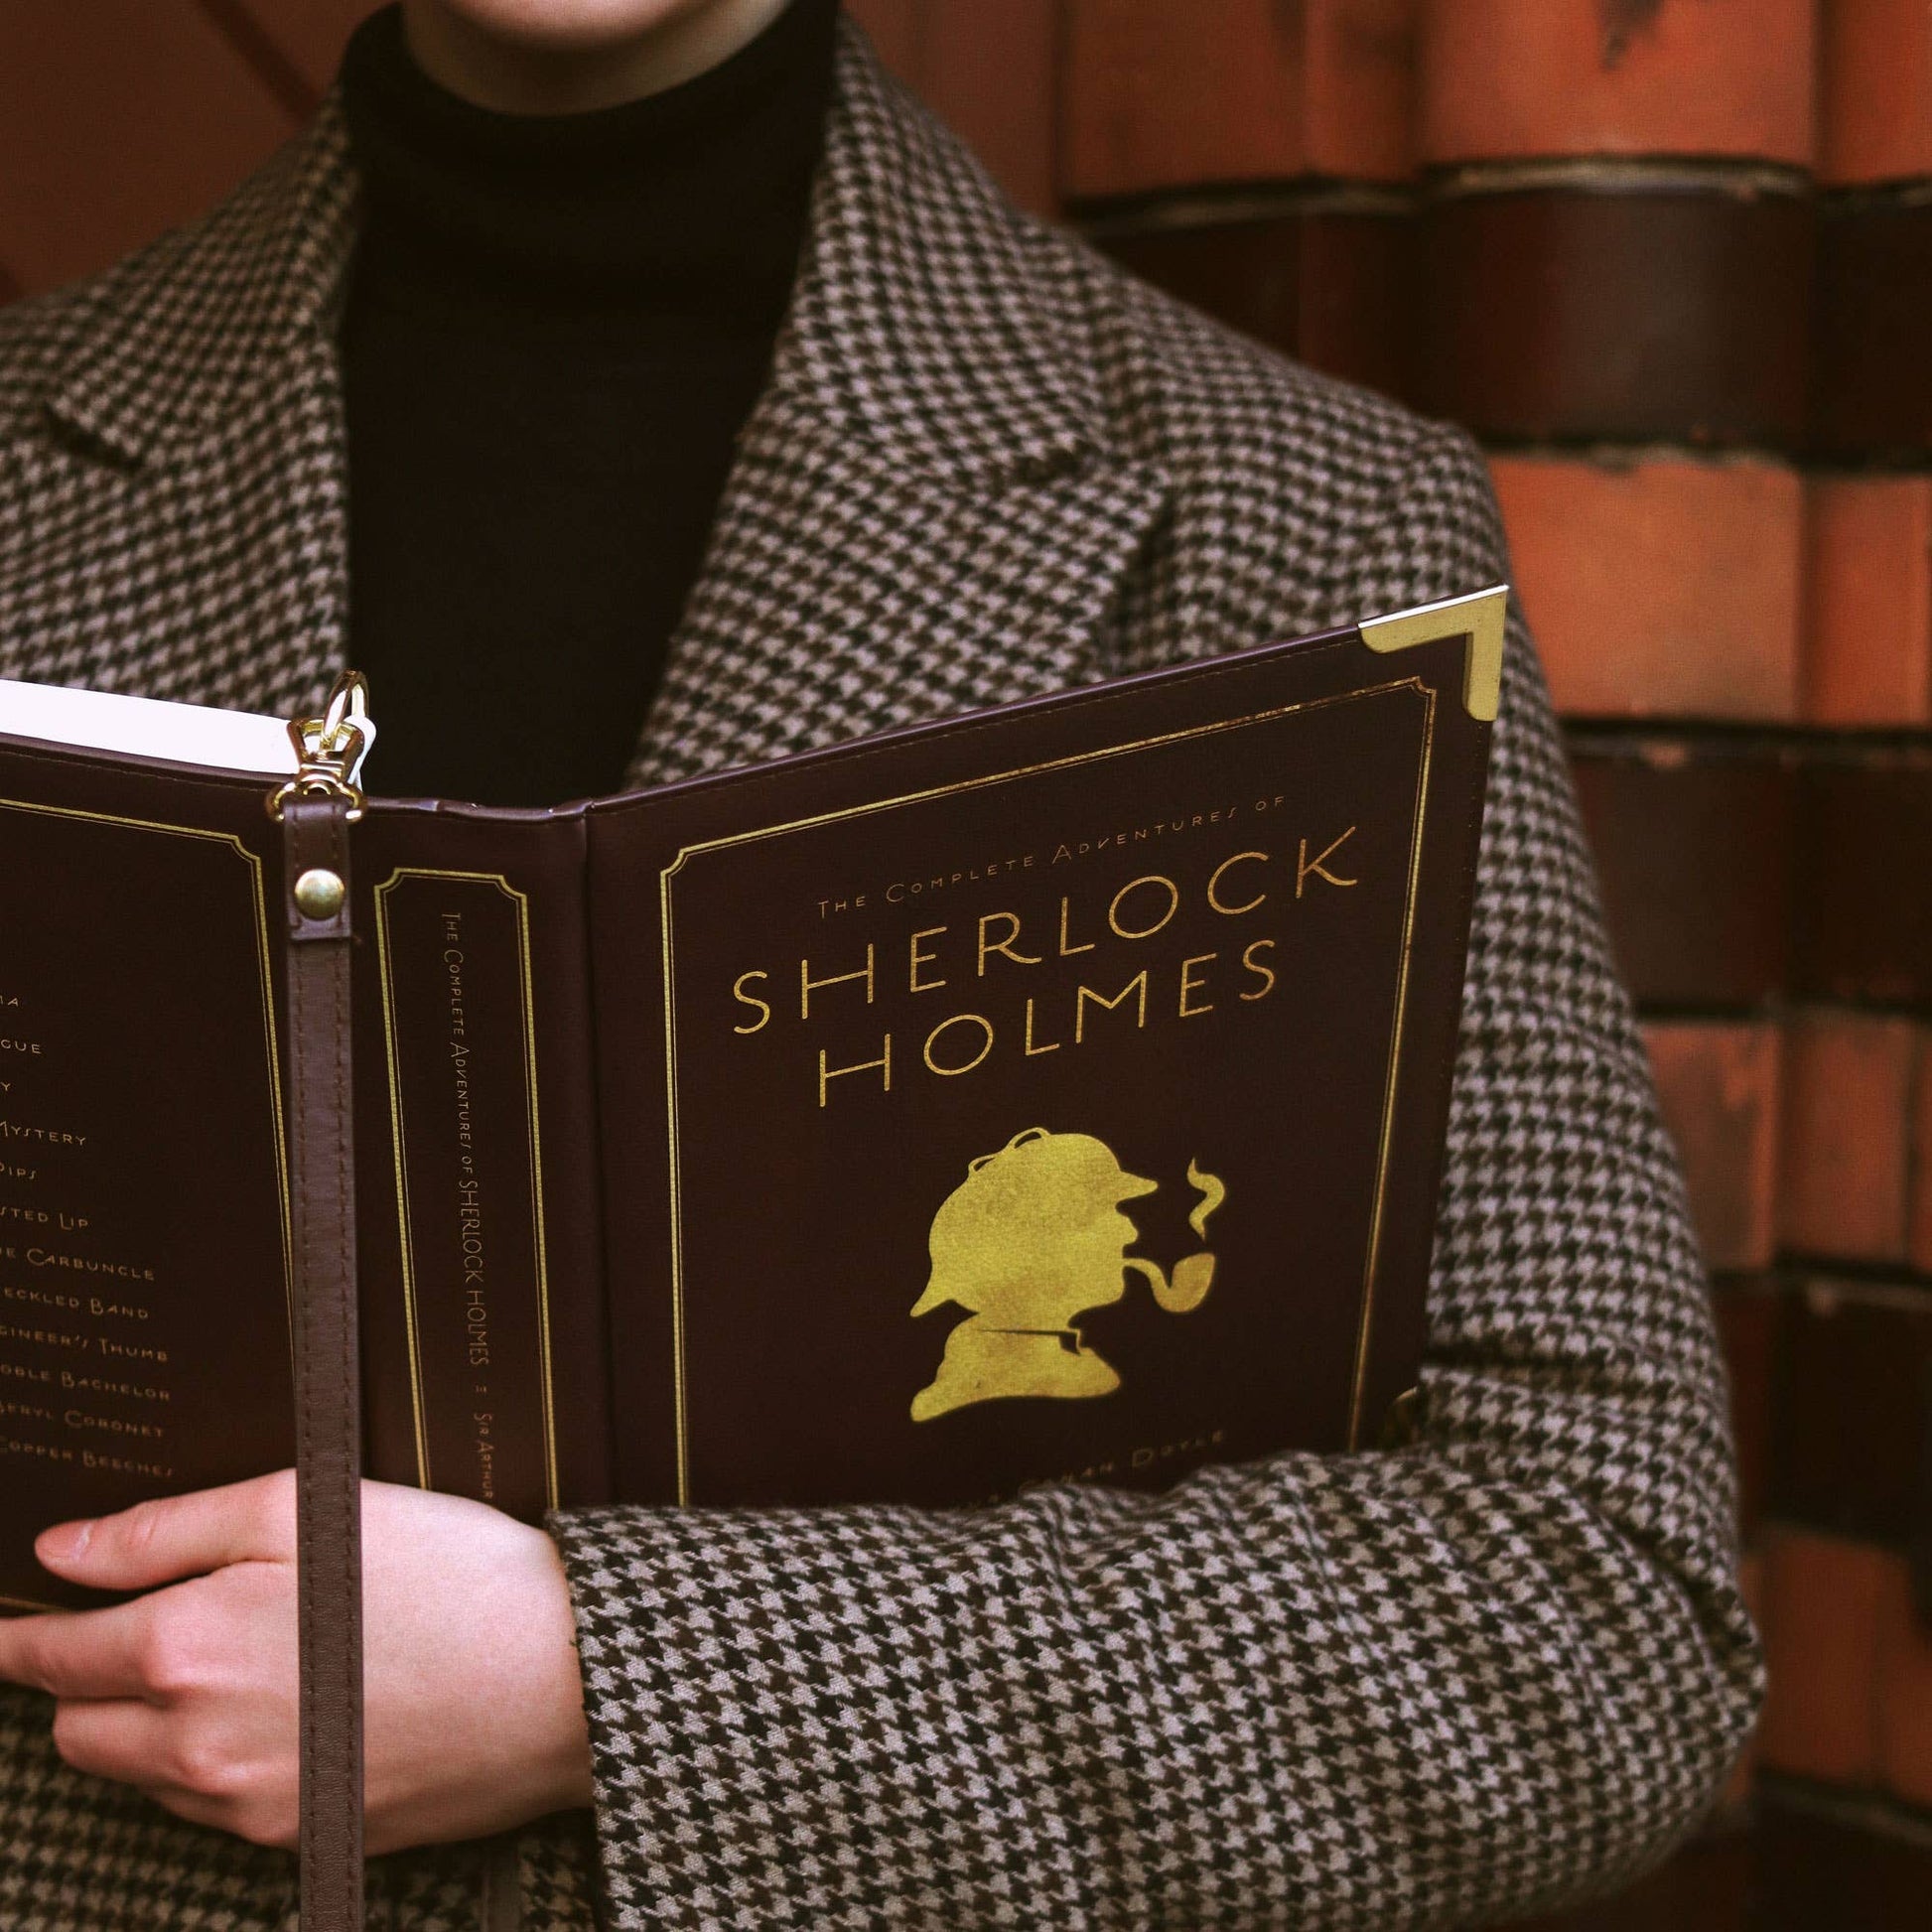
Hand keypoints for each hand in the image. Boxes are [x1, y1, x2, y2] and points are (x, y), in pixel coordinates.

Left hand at [0, 1472, 592, 1852]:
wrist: (559, 1677)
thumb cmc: (446, 1575)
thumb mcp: (305, 1508)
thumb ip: (166, 1528)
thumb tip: (61, 1551)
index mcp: (184, 1648)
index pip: (47, 1656)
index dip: (20, 1635)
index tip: (13, 1628)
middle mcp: (194, 1745)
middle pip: (76, 1730)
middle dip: (87, 1681)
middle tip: (144, 1625)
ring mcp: (244, 1805)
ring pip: (141, 1775)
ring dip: (149, 1727)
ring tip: (237, 1659)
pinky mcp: (299, 1834)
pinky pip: (212, 1807)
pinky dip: (218, 1763)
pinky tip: (291, 1705)